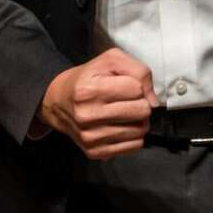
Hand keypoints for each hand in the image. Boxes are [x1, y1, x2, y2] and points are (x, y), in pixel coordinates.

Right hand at [37, 47, 161, 159]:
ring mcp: (90, 137)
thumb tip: (154, 101)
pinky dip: (133, 136)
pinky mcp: (94, 152)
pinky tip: (121, 126)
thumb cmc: (89, 78)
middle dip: (140, 103)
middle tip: (128, 101)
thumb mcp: (111, 60)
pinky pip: (133, 147)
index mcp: (89, 89)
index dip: (136, 85)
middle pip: (142, 111)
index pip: (136, 89)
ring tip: (125, 113)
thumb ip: (138, 71)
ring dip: (138, 121)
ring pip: (140, 131)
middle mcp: (87, 115)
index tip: (125, 86)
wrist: (59, 101)